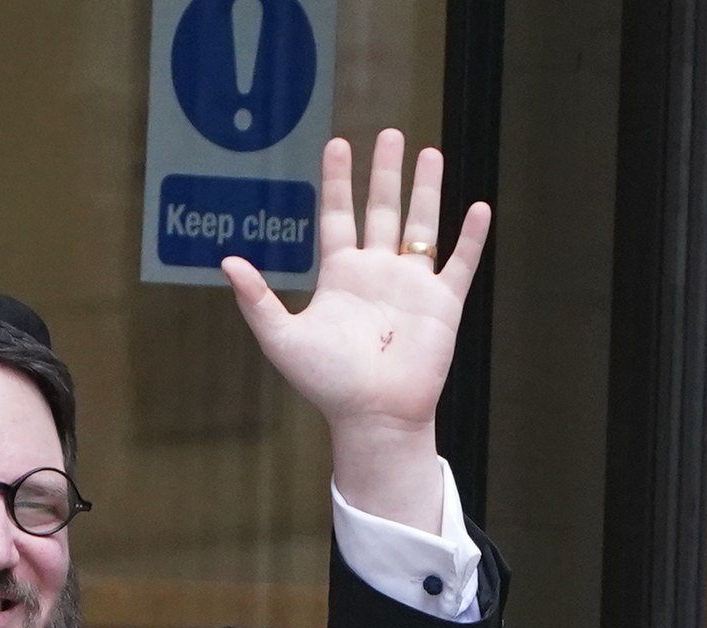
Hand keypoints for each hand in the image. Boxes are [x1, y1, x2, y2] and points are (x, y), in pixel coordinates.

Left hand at [222, 130, 490, 531]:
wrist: (373, 414)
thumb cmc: (326, 382)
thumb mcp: (282, 338)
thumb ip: (257, 299)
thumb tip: (227, 261)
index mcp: (341, 276)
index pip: (338, 217)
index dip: (337, 182)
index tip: (337, 144)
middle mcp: (377, 273)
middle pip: (382, 210)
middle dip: (385, 173)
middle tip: (389, 134)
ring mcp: (412, 285)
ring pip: (422, 225)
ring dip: (427, 189)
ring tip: (429, 152)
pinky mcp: (443, 303)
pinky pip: (460, 262)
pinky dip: (471, 237)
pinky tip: (478, 207)